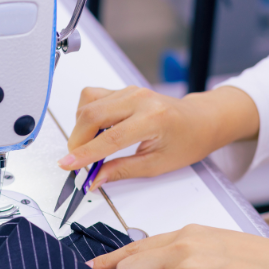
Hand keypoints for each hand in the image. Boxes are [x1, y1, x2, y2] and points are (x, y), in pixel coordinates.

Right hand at [57, 85, 259, 189]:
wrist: (201, 120)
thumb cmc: (187, 141)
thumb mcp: (157, 164)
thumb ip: (122, 170)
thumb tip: (95, 179)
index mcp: (152, 119)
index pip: (109, 138)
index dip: (85, 154)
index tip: (68, 164)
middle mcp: (139, 99)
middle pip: (91, 115)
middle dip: (77, 141)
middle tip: (77, 160)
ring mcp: (129, 90)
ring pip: (88, 104)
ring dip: (81, 128)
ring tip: (90, 145)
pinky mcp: (123, 89)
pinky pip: (92, 97)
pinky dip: (86, 114)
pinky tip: (96, 129)